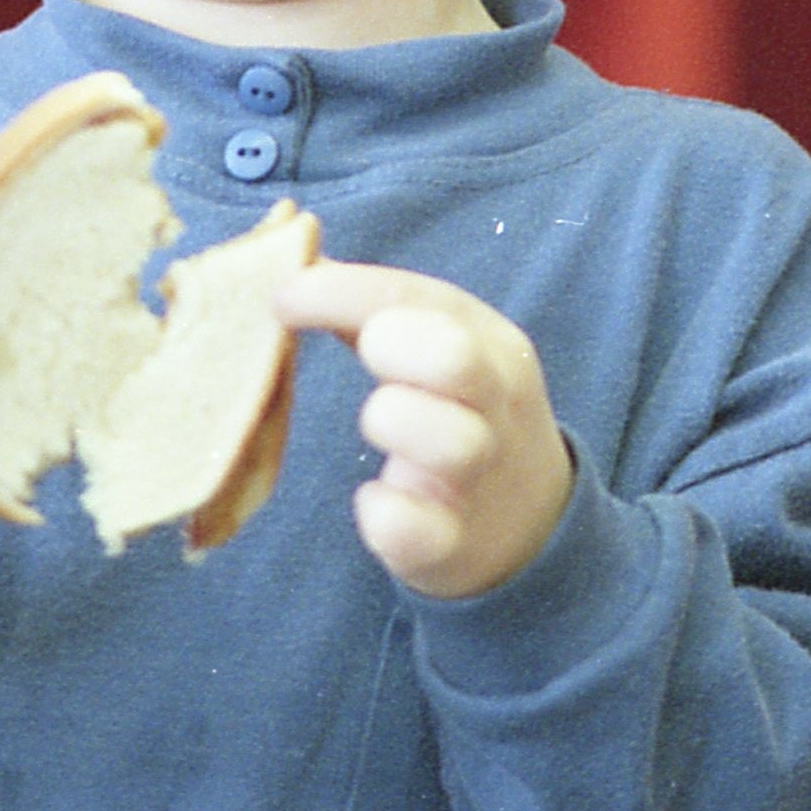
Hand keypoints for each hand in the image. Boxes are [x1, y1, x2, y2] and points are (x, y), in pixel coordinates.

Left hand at [277, 259, 573, 599]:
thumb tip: (294, 265)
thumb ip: (372, 312)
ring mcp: (482, 478)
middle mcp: (497, 405)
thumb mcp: (440, 353)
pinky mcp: (456, 545)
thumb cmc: (461, 416)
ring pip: (450, 441)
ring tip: (379, 423)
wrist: (529, 524)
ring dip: (392, 422)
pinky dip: (382, 512)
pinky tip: (375, 499)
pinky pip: (415, 528)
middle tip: (364, 357)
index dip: (343, 290)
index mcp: (492, 344)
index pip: (420, 296)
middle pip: (455, 358)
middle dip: (391, 346)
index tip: (281, 296)